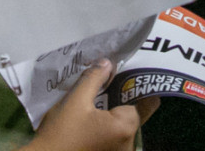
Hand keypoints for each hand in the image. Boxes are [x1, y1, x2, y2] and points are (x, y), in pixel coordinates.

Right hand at [25, 59, 156, 150]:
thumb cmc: (61, 132)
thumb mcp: (76, 100)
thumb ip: (94, 78)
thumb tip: (108, 62)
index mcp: (125, 127)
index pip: (143, 100)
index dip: (133, 84)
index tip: (122, 72)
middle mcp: (128, 144)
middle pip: (134, 113)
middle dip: (122, 98)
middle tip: (107, 81)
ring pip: (124, 126)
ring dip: (113, 113)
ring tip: (98, 97)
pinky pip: (115, 137)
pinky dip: (108, 126)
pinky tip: (93, 117)